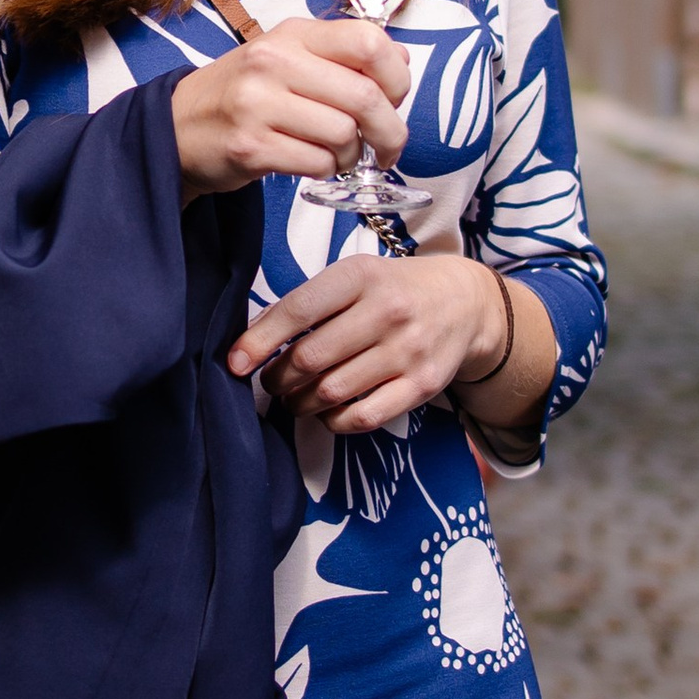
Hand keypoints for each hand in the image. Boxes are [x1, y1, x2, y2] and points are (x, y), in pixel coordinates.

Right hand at [169, 18, 408, 200]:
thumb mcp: (289, 57)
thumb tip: (401, 61)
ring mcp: (258, 104)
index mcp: (292, 34)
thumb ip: (342, 56)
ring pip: (344, 134)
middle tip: (388, 146)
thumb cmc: (245, 93)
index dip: (398, 77)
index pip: (369, 42)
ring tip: (338, 153)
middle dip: (390, 131)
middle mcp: (274, 61)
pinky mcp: (251, 146)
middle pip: (365, 97)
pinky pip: (318, 163)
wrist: (179, 126)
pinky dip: (327, 170)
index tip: (395, 99)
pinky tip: (313, 162)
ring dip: (352, 154)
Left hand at [227, 252, 510, 433]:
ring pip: (332, 392)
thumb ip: (309, 303)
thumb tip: (253, 341)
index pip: (298, 311)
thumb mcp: (354, 276)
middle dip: (278, 378)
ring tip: (294, 398)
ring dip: (300, 402)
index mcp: (360, 276)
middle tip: (270, 383)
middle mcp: (386, 311)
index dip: (259, 341)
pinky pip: (364, 417)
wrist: (464, 302)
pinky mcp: (422, 386)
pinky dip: (334, 422)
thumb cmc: (391, 289)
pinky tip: (326, 413)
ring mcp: (407, 351)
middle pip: (311, 358)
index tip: (234, 363)